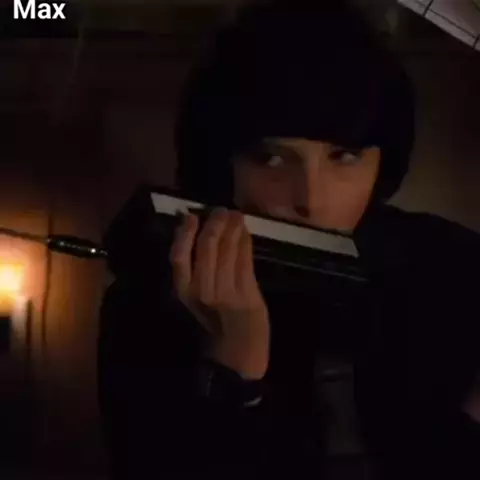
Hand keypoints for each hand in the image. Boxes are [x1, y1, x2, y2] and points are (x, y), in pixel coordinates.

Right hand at [170, 208, 269, 379]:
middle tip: (221, 209)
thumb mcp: (196, 303)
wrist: (237, 358)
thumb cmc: (215, 328)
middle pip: (206, 247)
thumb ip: (197, 274)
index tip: (192, 215)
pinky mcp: (247, 295)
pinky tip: (245, 232)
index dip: (185, 232)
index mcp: (185, 293)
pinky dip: (245, 243)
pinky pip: (245, 261)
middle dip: (214, 223)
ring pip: (227, 250)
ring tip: (236, 215)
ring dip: (233, 228)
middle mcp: (202, 291)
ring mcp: (226, 293)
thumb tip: (201, 237)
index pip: (179, 255)